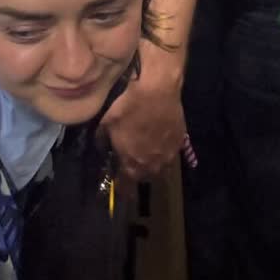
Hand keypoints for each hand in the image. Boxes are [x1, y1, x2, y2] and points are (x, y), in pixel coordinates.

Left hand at [98, 42, 185, 185]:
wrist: (157, 92)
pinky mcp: (179, 143)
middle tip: (131, 159)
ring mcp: (168, 156)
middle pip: (143, 178)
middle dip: (136, 172)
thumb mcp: (107, 123)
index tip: (118, 182)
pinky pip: (170, 154)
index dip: (121, 187)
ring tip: (146, 151)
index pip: (126, 187)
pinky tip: (158, 139)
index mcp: (132, 166)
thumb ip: (101, 140)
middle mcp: (152, 167)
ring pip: (159, 168)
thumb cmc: (129, 108)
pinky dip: (163, 150)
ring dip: (152, 164)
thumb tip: (101, 148)